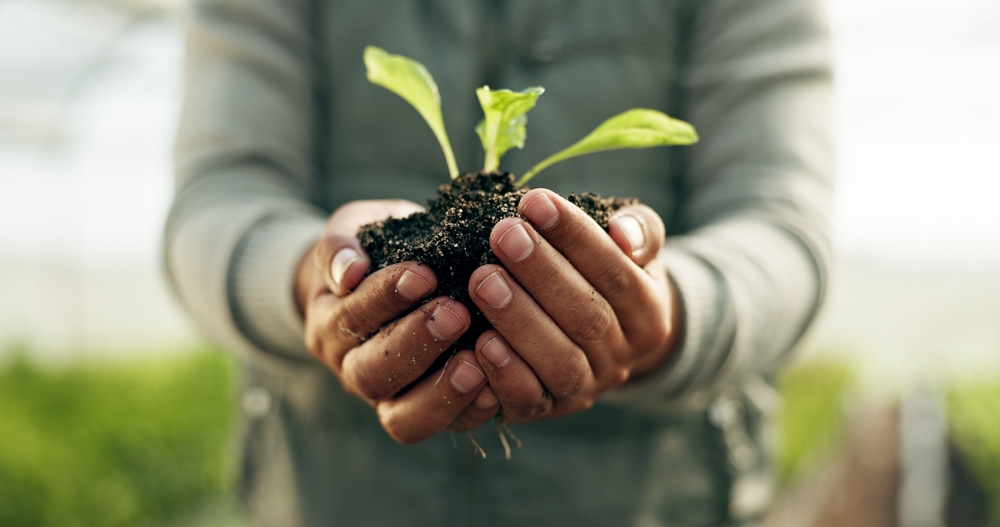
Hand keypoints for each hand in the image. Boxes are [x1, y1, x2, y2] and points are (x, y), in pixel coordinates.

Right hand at [296, 200, 499, 443]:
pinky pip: (445, 427)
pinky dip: (469, 413)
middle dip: (415, 344)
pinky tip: (494, 390)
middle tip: (456, 314)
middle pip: (372, 373)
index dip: (384, 298)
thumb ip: (342, 244)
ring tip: (476, 362)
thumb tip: (348, 273)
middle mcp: (353, 368)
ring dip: (441, 391)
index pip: (351, 319)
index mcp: (331, 325)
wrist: (390, 278)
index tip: (423, 274)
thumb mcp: (354, 229)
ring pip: (403, 418)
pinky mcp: (430, 414)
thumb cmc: (377, 247)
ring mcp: (390, 399)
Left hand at [467, 189, 681, 422]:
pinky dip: (505, 374)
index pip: (615, 271)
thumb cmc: (608, 274)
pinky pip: (530, 400)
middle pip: (587, 317)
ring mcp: (586, 389)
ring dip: (519, 320)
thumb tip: (623, 233)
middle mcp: (623, 358)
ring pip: (560, 362)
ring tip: (483, 280)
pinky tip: (479, 341)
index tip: (534, 201)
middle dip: (541, 273)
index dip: (575, 236)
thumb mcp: (634, 247)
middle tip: (502, 234)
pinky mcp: (548, 410)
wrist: (604, 338)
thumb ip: (638, 230)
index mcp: (649, 313)